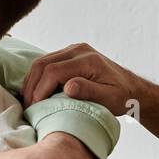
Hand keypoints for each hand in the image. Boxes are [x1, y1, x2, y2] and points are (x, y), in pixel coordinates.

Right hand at [21, 43, 137, 114]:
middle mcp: (78, 50)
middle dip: (31, 86)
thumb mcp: (109, 98)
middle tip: (27, 107)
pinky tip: (35, 92)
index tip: (35, 108)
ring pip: (41, 62)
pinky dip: (37, 77)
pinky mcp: (69, 54)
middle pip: (43, 64)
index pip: (53, 71)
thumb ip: (89, 91)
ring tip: (29, 101)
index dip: (40, 90)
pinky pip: (46, 63)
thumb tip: (68, 87)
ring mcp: (73, 50)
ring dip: (31, 82)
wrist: (131, 88)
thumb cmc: (122, 97)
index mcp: (88, 60)